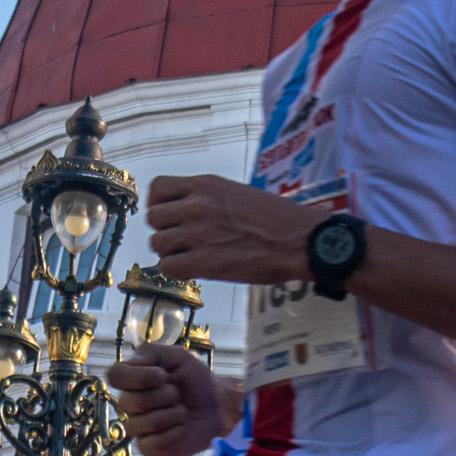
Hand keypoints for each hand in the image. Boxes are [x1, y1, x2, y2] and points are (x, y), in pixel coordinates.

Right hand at [109, 344, 236, 455]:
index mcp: (132, 380)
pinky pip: (154, 443)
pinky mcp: (150, 447)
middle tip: (178, 395)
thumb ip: (153, 352)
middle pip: (132, 402)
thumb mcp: (178, 357)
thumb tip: (132, 361)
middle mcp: (130, 404)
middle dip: (165, 395)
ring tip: (182, 411)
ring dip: (173, 414)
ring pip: (145, 423)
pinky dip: (175, 433)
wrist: (218, 405)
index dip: (138, 376)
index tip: (162, 374)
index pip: (114, 375)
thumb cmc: (195, 380)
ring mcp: (138, 427)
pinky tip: (182, 427)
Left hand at [143, 173, 322, 286]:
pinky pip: (169, 267)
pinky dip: (179, 271)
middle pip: (154, 218)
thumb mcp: (237, 194)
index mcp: (206, 185)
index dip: (159, 204)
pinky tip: (196, 269)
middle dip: (166, 231)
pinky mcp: (204, 261)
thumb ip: (208, 199)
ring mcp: (199, 233)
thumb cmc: (278, 220)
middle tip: (183, 241)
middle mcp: (197, 205)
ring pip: (158, 244)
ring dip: (172, 253)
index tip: (169, 215)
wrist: (300, 241)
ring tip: (192, 256)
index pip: (158, 188)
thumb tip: (184, 213)